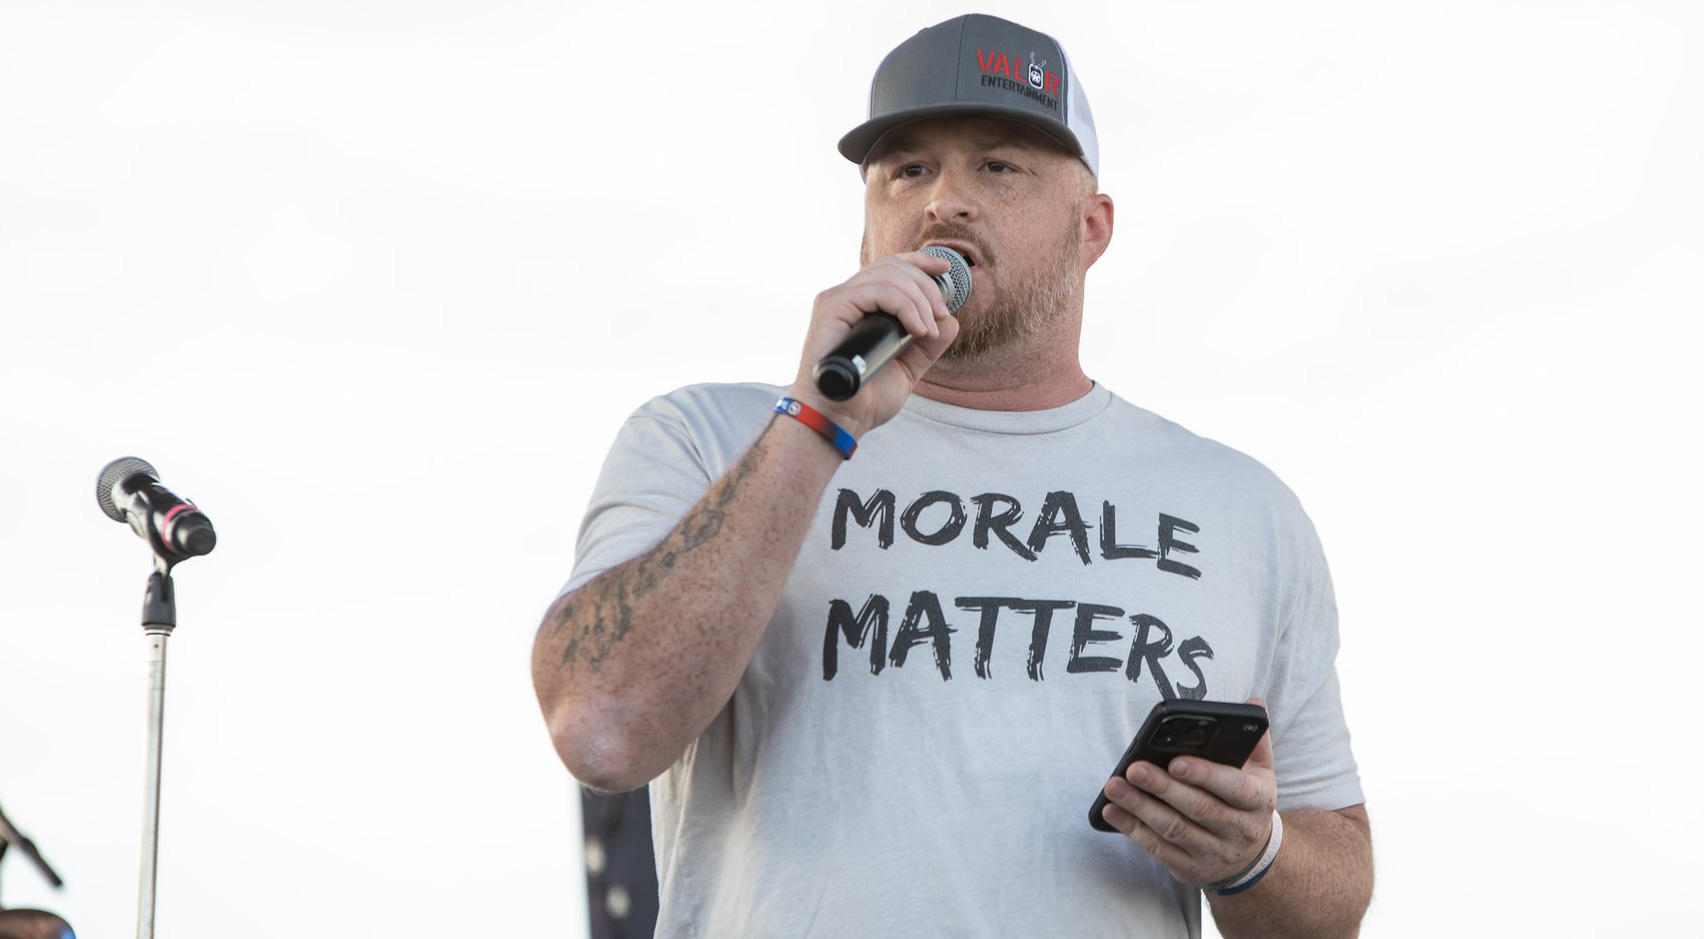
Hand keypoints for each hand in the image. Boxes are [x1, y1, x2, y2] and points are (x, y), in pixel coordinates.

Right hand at [788, 251, 960, 437]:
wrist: (840, 421)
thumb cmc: (865, 399)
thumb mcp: (908, 368)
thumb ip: (927, 345)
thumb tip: (950, 320)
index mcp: (862, 306)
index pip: (891, 268)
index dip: (920, 262)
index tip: (945, 268)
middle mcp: (848, 297)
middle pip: (893, 266)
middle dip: (926, 285)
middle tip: (942, 314)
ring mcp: (838, 300)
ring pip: (887, 275)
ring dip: (919, 298)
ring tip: (929, 330)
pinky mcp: (832, 307)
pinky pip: (876, 291)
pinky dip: (904, 306)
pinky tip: (917, 329)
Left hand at [1097, 697, 1279, 887]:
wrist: (1251, 859)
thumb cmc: (1246, 803)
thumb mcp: (1261, 774)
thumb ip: (1256, 739)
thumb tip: (1254, 702)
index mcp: (1258, 802)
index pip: (1233, 787)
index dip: (1204, 775)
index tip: (1175, 761)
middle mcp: (1239, 831)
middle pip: (1198, 808)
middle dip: (1163, 787)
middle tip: (1134, 768)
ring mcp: (1214, 854)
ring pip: (1174, 829)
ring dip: (1140, 808)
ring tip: (1114, 787)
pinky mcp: (1189, 869)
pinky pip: (1157, 849)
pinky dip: (1132, 830)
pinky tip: (1112, 812)